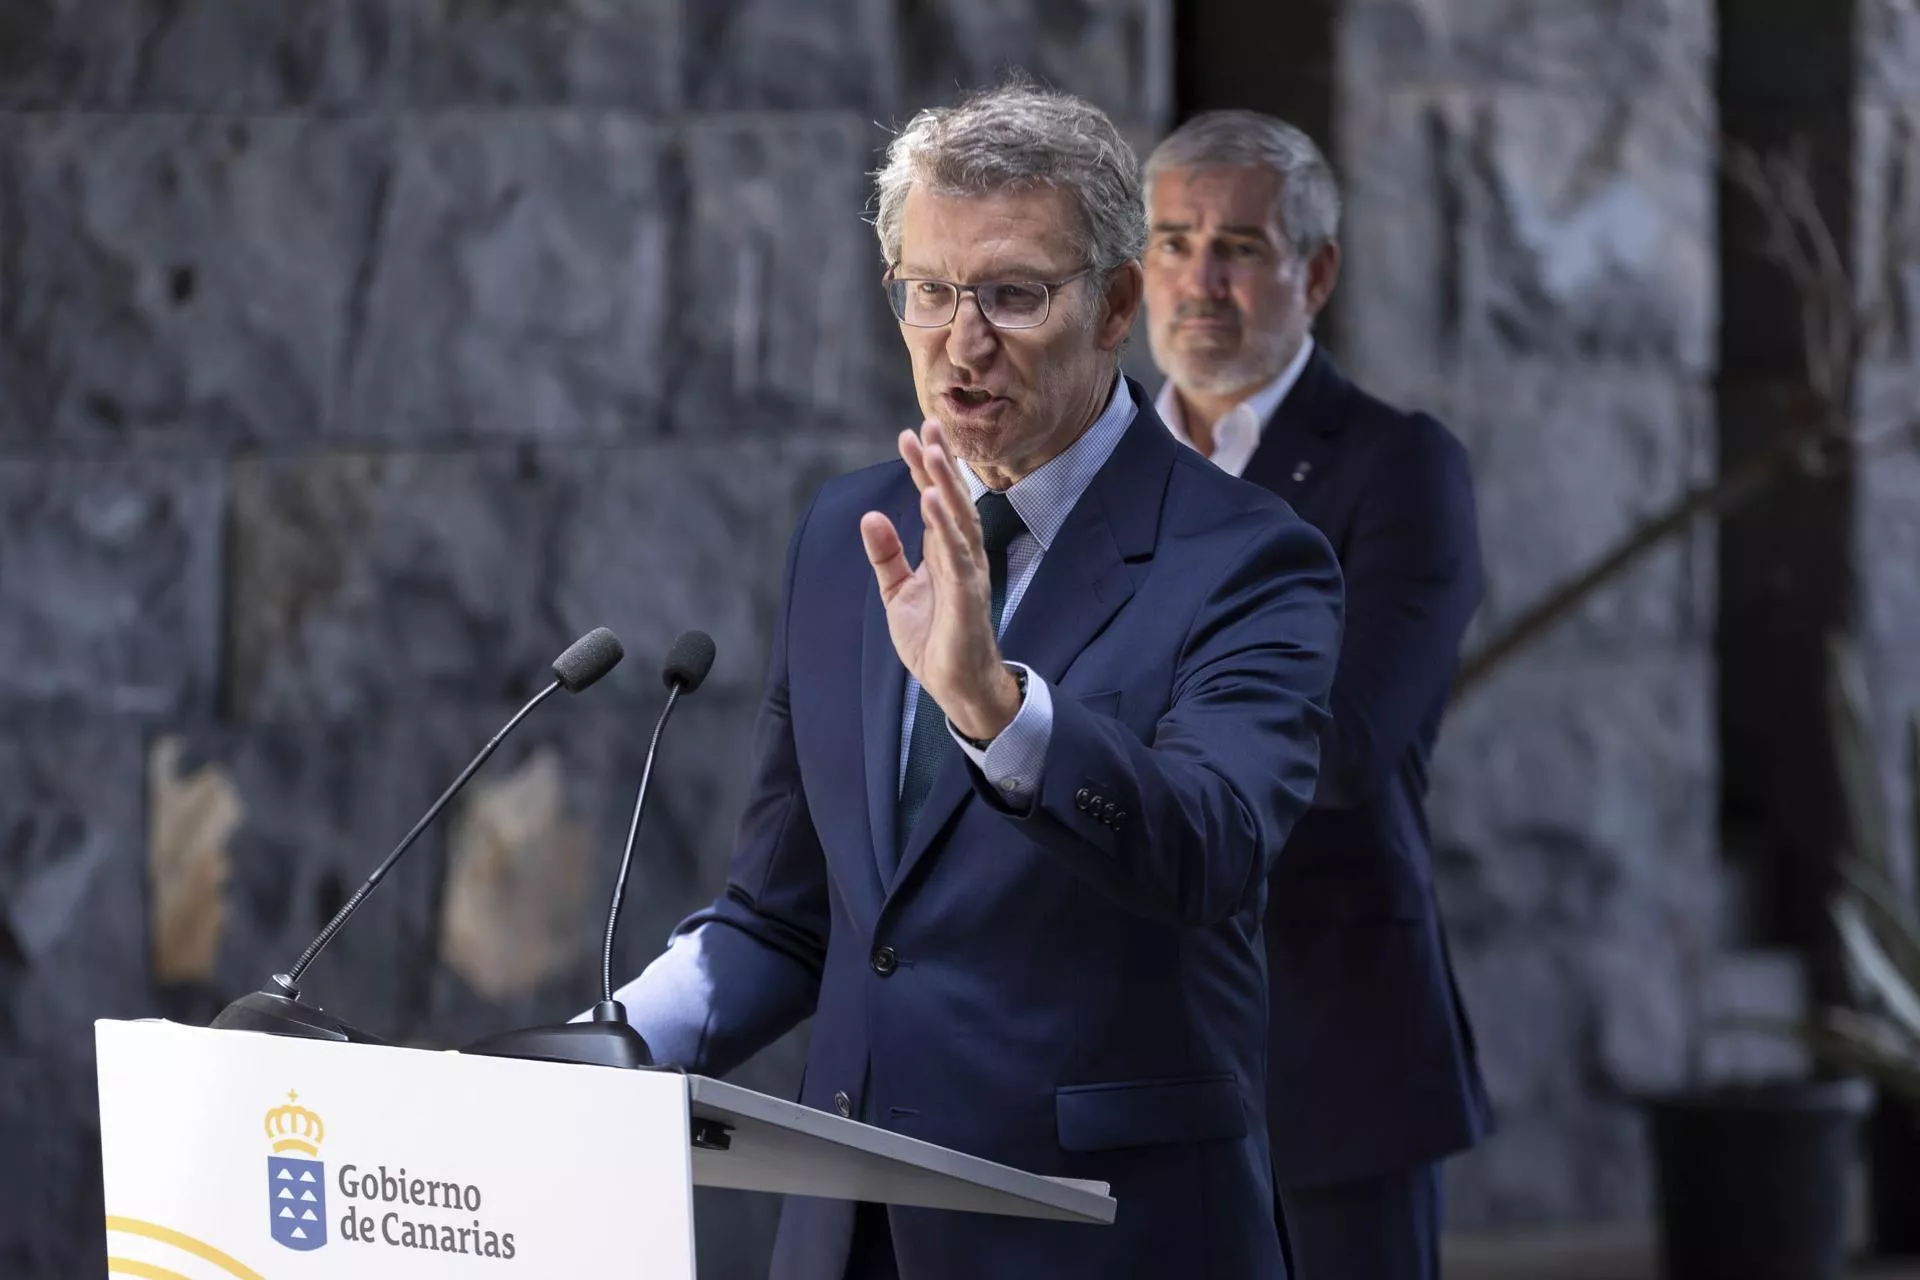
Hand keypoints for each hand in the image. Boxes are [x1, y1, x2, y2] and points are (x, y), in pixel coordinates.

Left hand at [861, 419, 1022, 740]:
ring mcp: (967, 572)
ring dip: (945, 483)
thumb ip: (886, 555)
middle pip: (952, 498)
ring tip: (930, 452)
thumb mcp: (898, 592)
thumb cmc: (934, 638)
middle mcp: (961, 554)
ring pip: (958, 518)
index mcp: (945, 551)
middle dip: (939, 462)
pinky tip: (934, 499)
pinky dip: (945, 524)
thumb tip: (870, 517)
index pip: (934, 500)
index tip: (909, 434)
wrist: (956, 685)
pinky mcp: (967, 594)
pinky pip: (956, 553)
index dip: (922, 468)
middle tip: (928, 423)